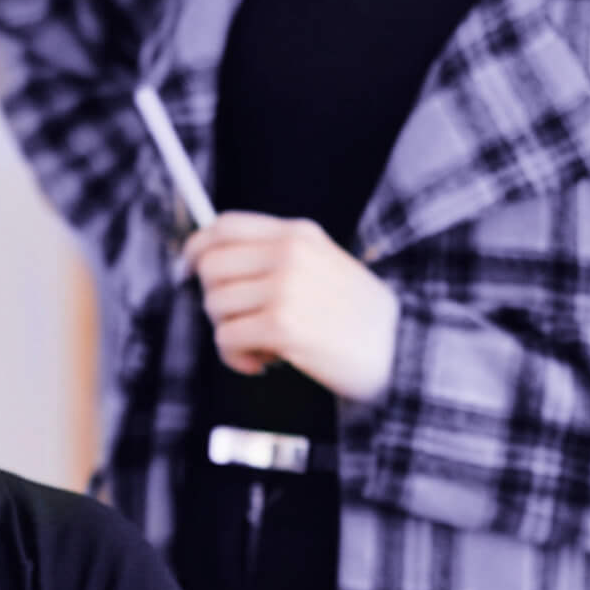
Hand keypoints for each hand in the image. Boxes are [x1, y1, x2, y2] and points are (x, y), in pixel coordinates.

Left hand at [183, 214, 398, 401]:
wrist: (402, 352)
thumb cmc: (360, 320)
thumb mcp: (325, 267)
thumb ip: (278, 259)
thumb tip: (211, 262)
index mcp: (299, 235)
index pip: (225, 226)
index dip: (196, 247)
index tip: (187, 267)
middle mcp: (289, 254)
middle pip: (210, 266)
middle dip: (215, 299)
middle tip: (240, 322)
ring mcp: (285, 288)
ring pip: (214, 305)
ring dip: (230, 333)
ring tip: (262, 346)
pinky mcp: (282, 325)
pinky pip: (226, 338)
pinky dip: (236, 358)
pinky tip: (263, 363)